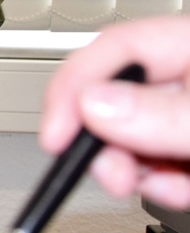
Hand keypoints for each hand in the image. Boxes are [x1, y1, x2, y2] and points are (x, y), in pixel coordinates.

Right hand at [39, 15, 189, 208]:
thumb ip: (160, 112)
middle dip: (105, 145)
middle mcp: (182, 73)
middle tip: (113, 177)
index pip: (112, 49)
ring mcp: (184, 111)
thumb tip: (93, 105)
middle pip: (113, 100)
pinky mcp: (188, 143)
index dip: (73, 90)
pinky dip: (162, 184)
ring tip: (165, 187)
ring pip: (131, 138)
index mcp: (187, 44)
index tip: (56, 137)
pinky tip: (179, 188)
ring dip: (137, 172)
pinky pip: (158, 163)